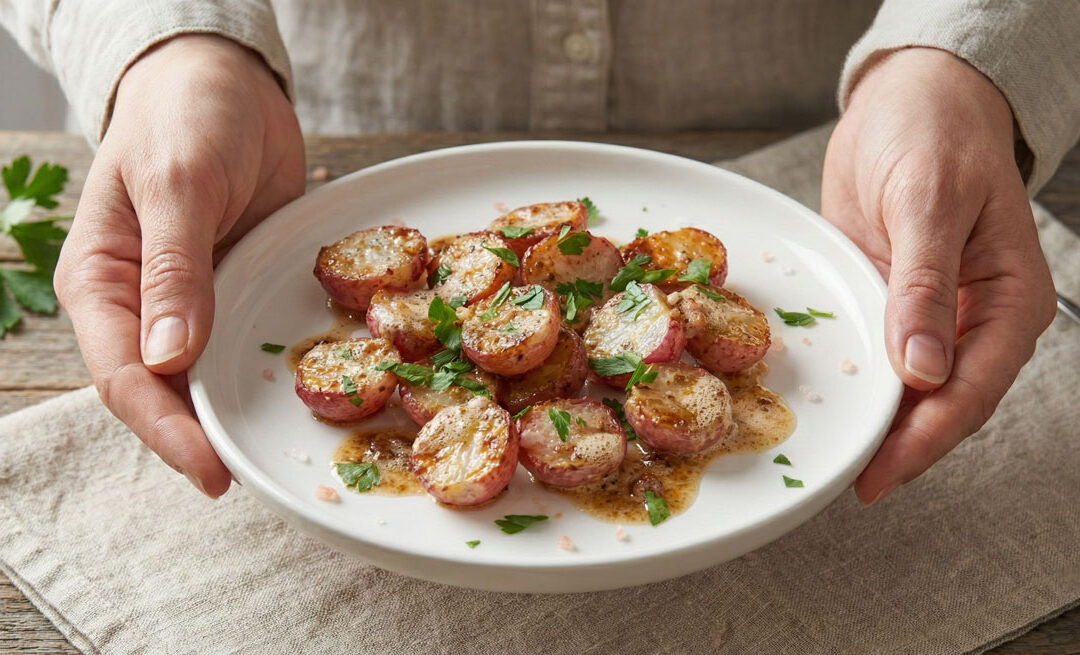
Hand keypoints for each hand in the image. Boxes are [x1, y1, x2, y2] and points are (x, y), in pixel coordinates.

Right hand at [54, 35, 304, 495]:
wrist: (225, 81)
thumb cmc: (183, 117)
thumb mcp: (176, 184)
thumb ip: (174, 269)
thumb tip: (168, 360)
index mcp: (103, 285)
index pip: (125, 379)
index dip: (166, 431)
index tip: (211, 470)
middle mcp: (145, 306)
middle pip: (166, 392)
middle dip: (203, 437)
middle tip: (252, 478)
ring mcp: (195, 302)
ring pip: (209, 374)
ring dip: (238, 411)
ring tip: (279, 452)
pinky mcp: (238, 288)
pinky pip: (250, 339)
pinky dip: (271, 368)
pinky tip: (309, 391)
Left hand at [822, 48, 1055, 504]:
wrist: (908, 99)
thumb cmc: (936, 133)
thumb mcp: (930, 202)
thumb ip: (924, 285)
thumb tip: (923, 370)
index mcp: (1007, 302)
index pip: (969, 392)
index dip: (923, 441)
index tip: (878, 475)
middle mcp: (971, 322)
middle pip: (938, 407)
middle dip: (897, 448)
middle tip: (843, 483)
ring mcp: (927, 318)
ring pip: (905, 393)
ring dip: (873, 425)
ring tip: (829, 462)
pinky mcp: (886, 306)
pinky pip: (873, 358)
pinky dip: (854, 385)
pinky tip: (826, 408)